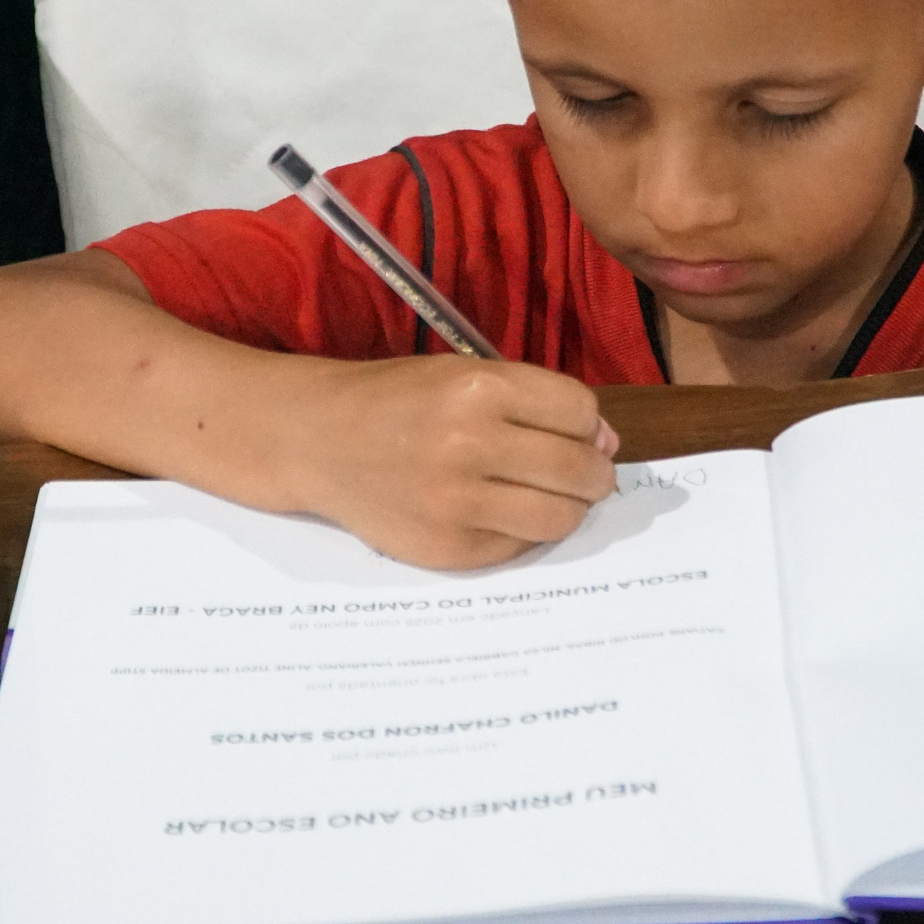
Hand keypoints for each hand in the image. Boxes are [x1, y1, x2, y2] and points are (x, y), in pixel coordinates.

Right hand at [285, 357, 621, 569]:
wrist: (318, 440)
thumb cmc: (398, 401)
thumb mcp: (462, 375)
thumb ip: (535, 402)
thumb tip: (606, 442)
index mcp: (479, 387)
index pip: (580, 413)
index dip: (588, 424)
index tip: (575, 431)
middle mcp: (470, 444)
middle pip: (579, 470)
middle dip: (594, 474)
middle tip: (583, 474)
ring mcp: (457, 502)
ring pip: (560, 517)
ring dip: (569, 508)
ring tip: (549, 495)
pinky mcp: (448, 547)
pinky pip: (519, 546)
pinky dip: (522, 531)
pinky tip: (499, 512)